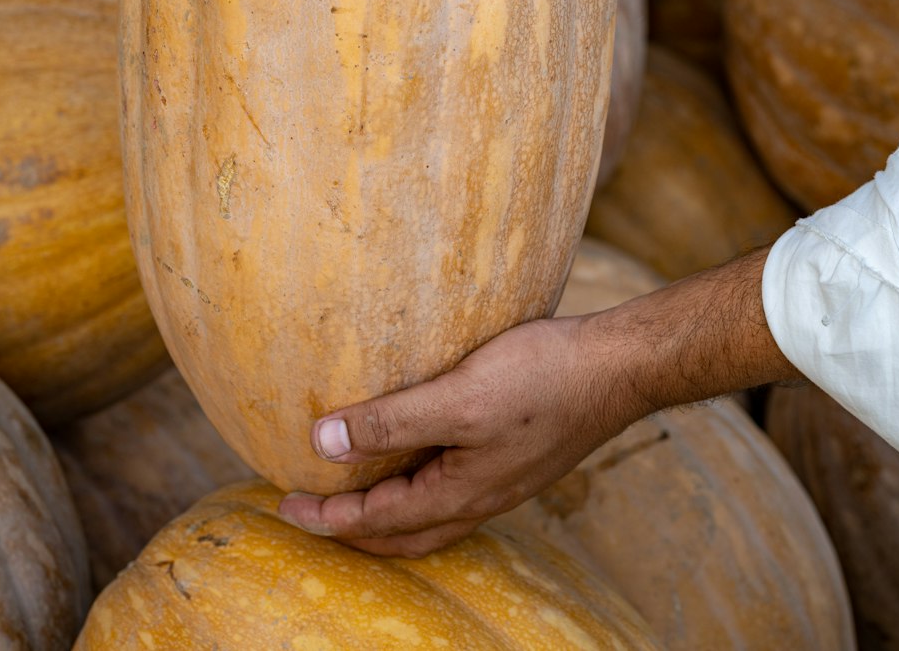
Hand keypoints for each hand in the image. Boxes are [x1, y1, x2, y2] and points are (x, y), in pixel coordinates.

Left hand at [277, 247, 795, 557]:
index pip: (376, 520)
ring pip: (425, 513)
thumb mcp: (457, 398)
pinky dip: (414, 482)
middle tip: (306, 507)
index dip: (326, 514)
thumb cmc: (540, 377)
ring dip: (382, 509)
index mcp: (459, 495)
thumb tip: (323, 442)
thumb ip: (391, 421)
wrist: (616, 365)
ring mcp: (498, 478)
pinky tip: (412, 449)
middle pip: (399, 534)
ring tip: (350, 485)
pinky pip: (448, 485)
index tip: (282, 501)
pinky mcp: (510, 452)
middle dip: (350, 526)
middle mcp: (478, 498)